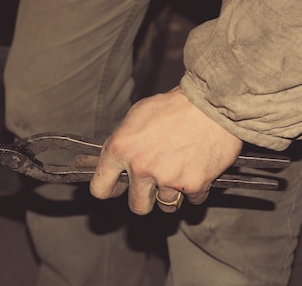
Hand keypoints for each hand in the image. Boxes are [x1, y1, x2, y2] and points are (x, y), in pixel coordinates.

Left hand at [89, 87, 242, 214]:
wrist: (209, 104)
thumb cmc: (173, 106)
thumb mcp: (135, 117)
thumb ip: (123, 143)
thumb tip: (114, 161)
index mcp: (120, 149)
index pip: (100, 188)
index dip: (108, 190)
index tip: (116, 188)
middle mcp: (140, 167)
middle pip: (137, 206)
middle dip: (144, 199)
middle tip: (151, 188)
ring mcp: (166, 179)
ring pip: (166, 205)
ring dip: (171, 193)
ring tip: (178, 171)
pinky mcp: (193, 185)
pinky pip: (193, 199)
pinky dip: (195, 188)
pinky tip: (196, 169)